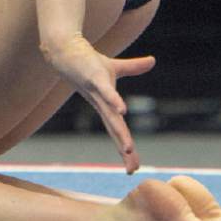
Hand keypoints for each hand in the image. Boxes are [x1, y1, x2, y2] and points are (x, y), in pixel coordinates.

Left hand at [43, 34, 155, 173]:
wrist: (67, 50)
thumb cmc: (88, 61)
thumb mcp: (115, 66)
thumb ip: (134, 67)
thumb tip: (153, 60)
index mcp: (106, 105)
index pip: (118, 130)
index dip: (125, 148)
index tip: (133, 168)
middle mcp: (101, 103)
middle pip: (115, 130)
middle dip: (123, 149)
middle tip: (132, 170)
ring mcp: (97, 92)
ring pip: (110, 116)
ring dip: (120, 132)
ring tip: (128, 149)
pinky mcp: (95, 78)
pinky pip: (106, 91)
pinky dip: (114, 101)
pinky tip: (122, 110)